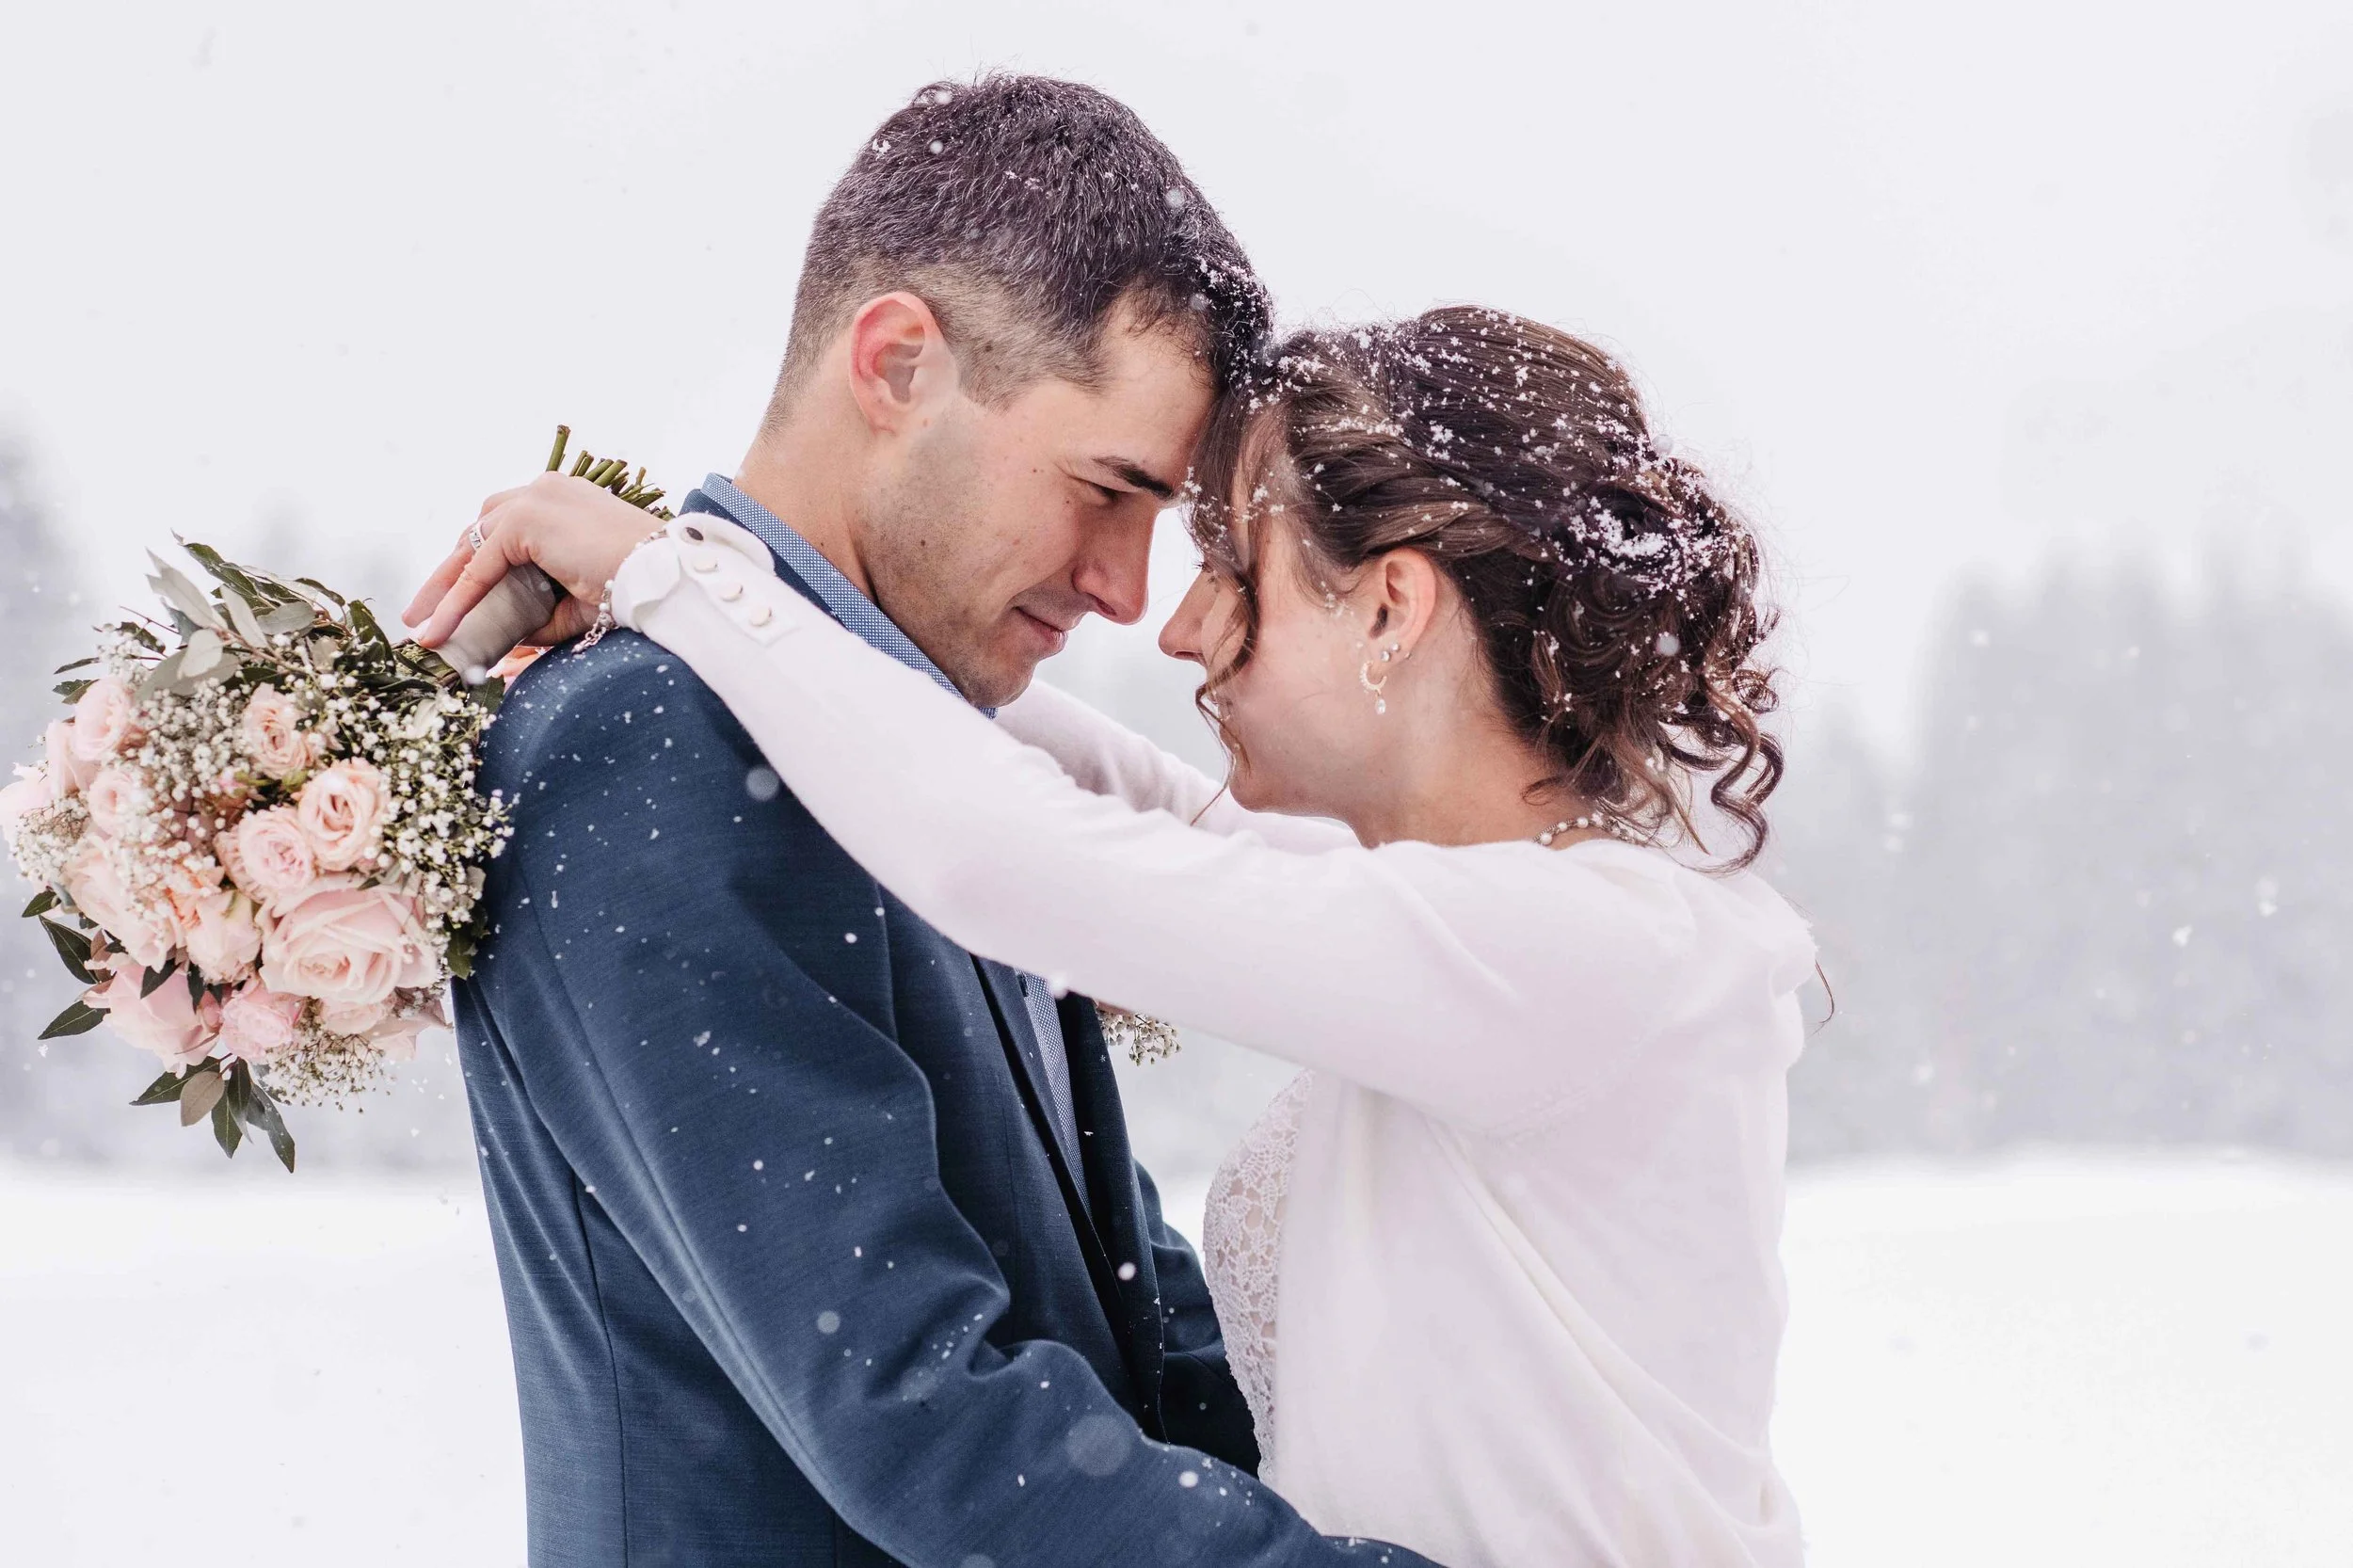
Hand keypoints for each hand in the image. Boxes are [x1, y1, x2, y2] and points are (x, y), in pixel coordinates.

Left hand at [403, 474, 666, 648]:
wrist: (664, 577)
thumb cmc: (635, 588)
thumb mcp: (578, 603)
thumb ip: (541, 617)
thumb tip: (507, 644)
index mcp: (563, 502)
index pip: (505, 529)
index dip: (475, 566)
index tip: (450, 599)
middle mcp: (545, 491)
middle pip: (478, 530)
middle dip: (449, 574)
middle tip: (424, 612)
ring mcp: (533, 500)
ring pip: (471, 545)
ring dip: (445, 584)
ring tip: (424, 622)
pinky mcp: (525, 520)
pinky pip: (479, 567)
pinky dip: (458, 599)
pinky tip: (441, 628)